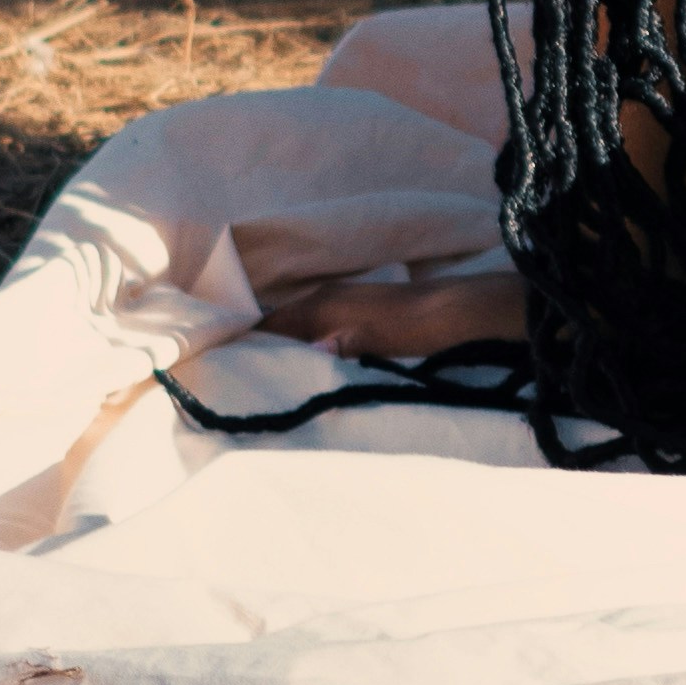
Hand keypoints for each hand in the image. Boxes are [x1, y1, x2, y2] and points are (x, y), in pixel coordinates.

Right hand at [245, 256, 527, 364]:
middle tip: (235, 385)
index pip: (270, 324)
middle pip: (280, 327)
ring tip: (262, 385)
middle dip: (258, 351)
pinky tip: (304, 373)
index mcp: (325, 303)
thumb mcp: (384, 336)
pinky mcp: (359, 319)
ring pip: (298, 330)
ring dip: (282, 353)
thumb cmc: (424, 324)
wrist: (465, 311)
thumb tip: (307, 355)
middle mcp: (328, 299)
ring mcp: (344, 306)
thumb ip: (346, 343)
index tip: (220, 370)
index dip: (245, 343)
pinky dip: (304, 350)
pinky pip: (317, 333)